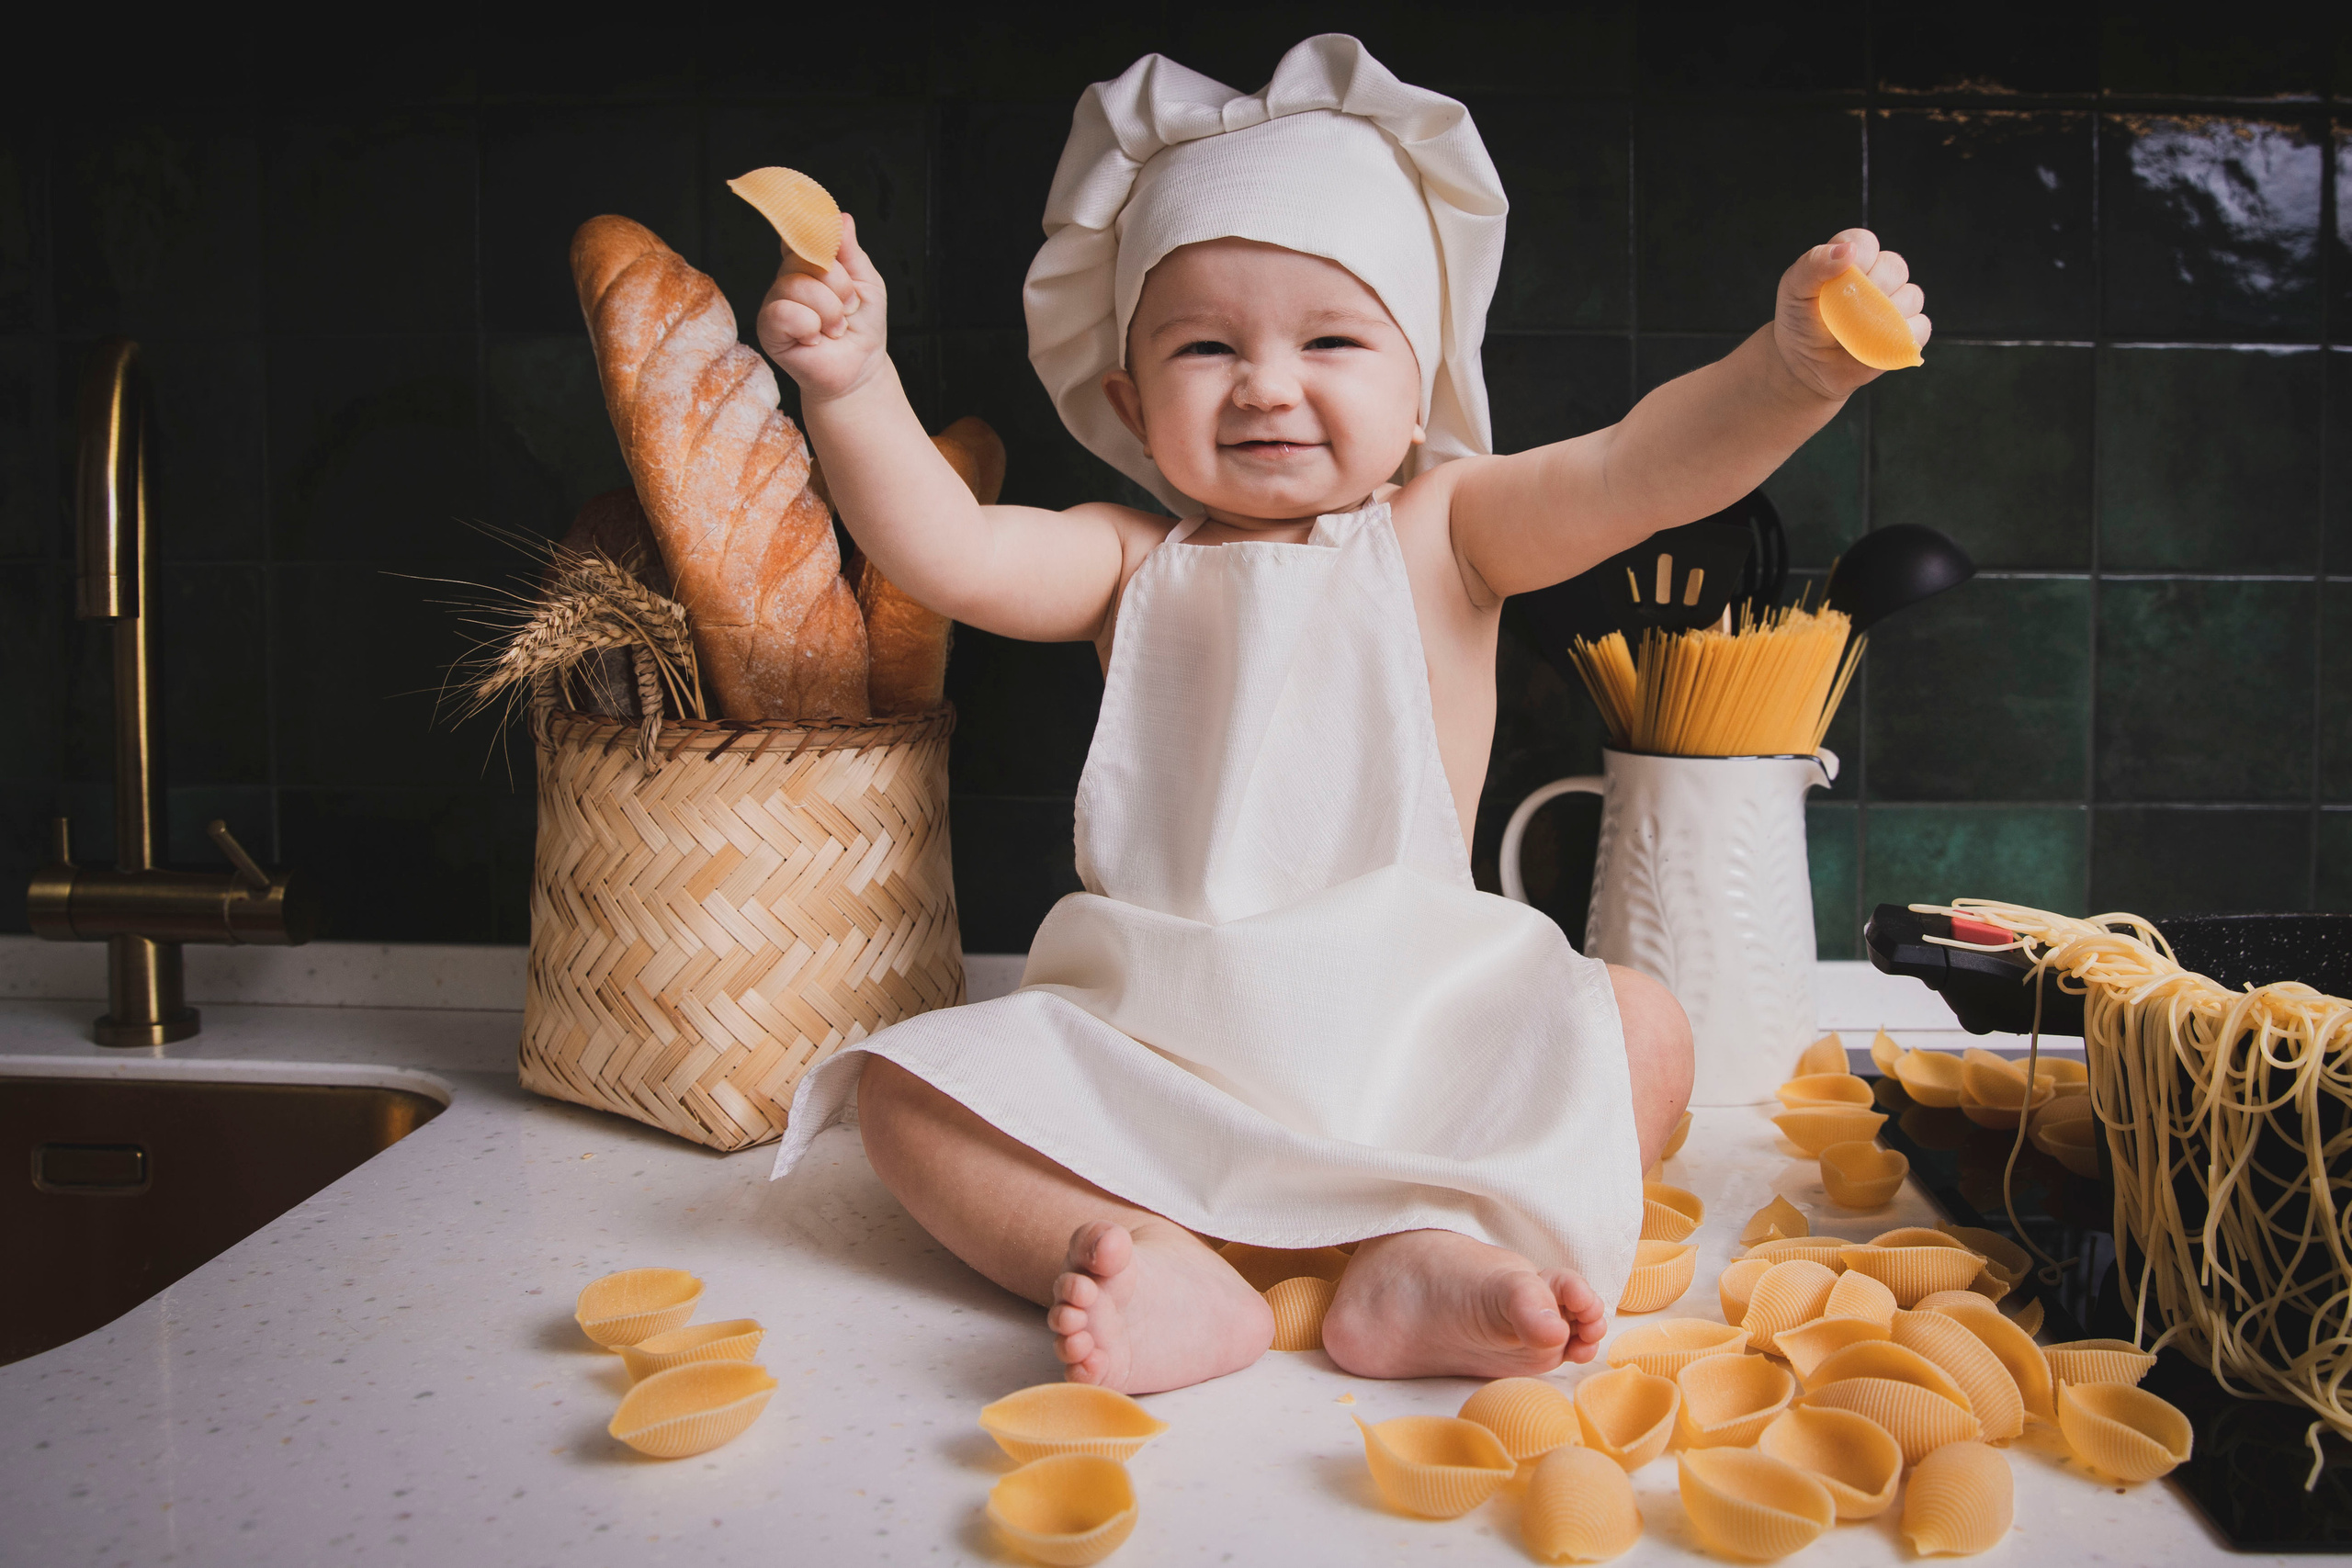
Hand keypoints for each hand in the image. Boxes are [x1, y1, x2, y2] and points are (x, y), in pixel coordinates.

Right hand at [756, 212, 889, 403]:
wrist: (860, 368)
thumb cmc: (862, 326)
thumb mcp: (866, 282)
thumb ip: (851, 251)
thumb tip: (841, 217)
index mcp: (808, 263)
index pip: (801, 233)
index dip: (812, 233)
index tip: (829, 241)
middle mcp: (788, 277)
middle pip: (805, 258)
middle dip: (839, 287)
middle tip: (847, 309)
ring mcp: (775, 301)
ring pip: (797, 286)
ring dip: (829, 312)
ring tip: (834, 328)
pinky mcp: (768, 328)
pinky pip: (785, 312)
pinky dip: (810, 327)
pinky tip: (814, 339)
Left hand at [1772, 228, 1930, 400]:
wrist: (1805, 363)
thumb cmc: (1799, 322)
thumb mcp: (1794, 289)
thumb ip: (1814, 264)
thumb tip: (1848, 251)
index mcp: (1851, 259)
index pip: (1866, 243)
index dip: (1860, 256)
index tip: (1841, 279)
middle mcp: (1878, 276)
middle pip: (1894, 267)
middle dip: (1871, 288)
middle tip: (1844, 311)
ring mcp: (1895, 303)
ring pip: (1911, 296)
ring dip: (1884, 315)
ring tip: (1855, 331)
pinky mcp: (1906, 332)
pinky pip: (1920, 327)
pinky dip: (1900, 337)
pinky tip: (1875, 344)